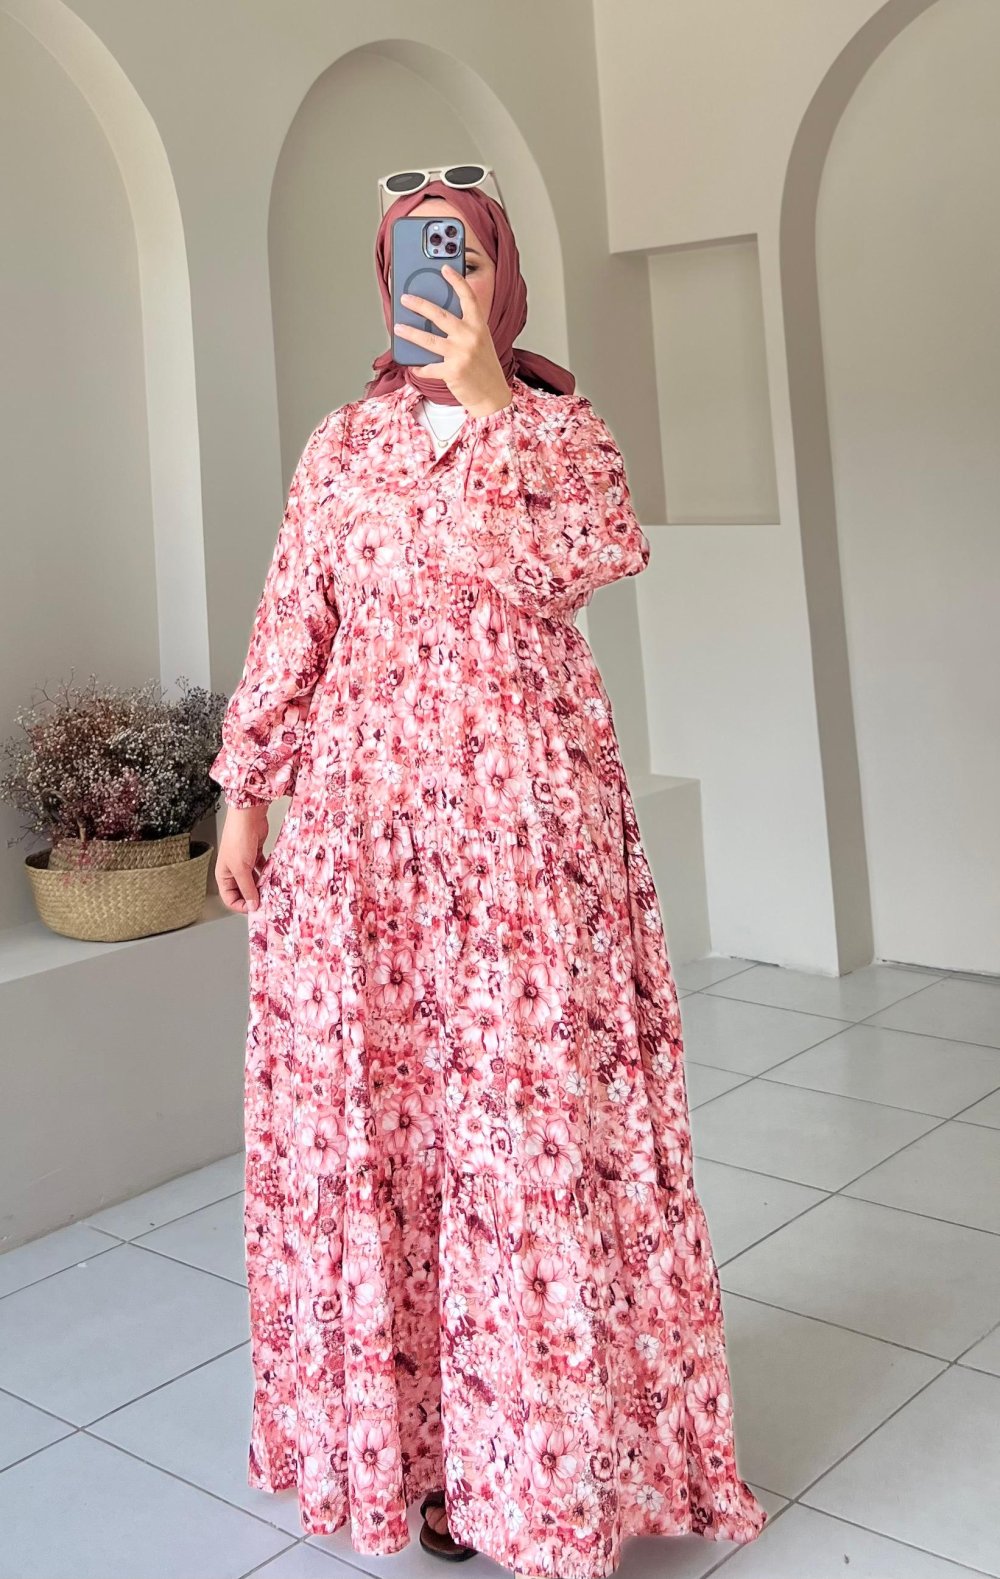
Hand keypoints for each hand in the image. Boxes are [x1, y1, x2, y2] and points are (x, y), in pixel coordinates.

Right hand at [216, 804, 269, 913]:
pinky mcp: (256, 854)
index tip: (256, 908)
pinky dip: (269, 873)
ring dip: (263, 885)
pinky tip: (275, 876)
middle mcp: (233, 870)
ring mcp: (245, 862)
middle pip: (243, 890)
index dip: (242, 906)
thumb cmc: (238, 838)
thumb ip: (247, 888)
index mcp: (224, 875)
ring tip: (273, 889)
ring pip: (255, 880)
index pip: (230, 898)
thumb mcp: (241, 868)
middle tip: (268, 900)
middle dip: (255, 896)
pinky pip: (263, 869)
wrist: (248, 815)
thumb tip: (252, 905)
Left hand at [394, 264, 513, 416]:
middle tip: (405, 298)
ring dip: (410, 332)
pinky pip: (429, 367)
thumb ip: (464, 328)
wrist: (492, 395)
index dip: (456, 280)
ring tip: (398, 327)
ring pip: (428, 339)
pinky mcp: (452, 372)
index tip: (444, 268)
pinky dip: (419, 367)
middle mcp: (470, 337)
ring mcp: (461, 354)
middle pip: (440, 315)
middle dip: (419, 305)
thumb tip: (434, 320)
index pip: (468, 297)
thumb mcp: (480, 341)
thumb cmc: (483, 367)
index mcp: (479, 326)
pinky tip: (413, 365)